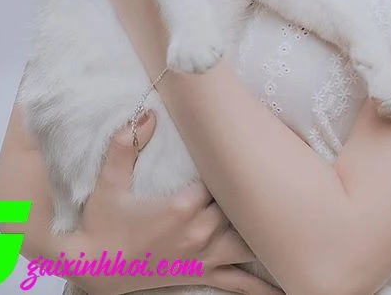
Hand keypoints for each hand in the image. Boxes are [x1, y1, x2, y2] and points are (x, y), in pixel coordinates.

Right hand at [74, 111, 281, 294]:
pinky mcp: (199, 274)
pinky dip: (260, 285)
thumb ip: (126, 144)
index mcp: (182, 207)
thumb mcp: (108, 181)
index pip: (223, 178)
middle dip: (259, 190)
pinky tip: (286, 286)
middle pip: (242, 207)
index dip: (240, 161)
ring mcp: (201, 257)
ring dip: (269, 232)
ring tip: (298, 221)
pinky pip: (237, 282)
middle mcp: (198, 233)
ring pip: (248, 243)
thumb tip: (148, 114)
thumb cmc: (102, 221)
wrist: (92, 266)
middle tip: (285, 168)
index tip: (256, 143)